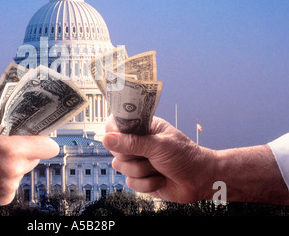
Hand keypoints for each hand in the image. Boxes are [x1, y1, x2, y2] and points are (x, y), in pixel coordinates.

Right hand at [0, 122, 58, 206]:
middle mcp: (13, 170)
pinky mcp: (3, 199)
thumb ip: (8, 131)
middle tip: (9, 147)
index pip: (49, 147)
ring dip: (14, 166)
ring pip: (22, 171)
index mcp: (11, 149)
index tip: (40, 139)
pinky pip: (12, 184)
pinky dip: (5, 179)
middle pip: (36, 158)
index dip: (45, 141)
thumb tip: (24, 131)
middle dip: (26, 152)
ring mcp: (8, 186)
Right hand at [102, 115, 216, 202]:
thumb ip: (131, 143)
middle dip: (132, 156)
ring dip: (142, 171)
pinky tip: (160, 179)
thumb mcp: (159, 145)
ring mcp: (138, 161)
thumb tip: (106, 138)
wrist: (201, 181)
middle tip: (149, 155)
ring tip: (158, 167)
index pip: (117, 124)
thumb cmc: (186, 157)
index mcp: (143, 128)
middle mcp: (137, 143)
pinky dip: (147, 184)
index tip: (119, 138)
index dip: (114, 131)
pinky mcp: (140, 179)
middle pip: (115, 149)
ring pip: (121, 167)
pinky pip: (130, 183)